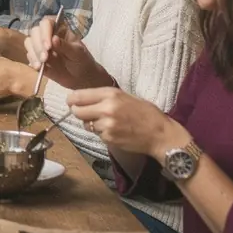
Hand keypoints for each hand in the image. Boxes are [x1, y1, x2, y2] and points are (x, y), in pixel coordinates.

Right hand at [25, 16, 107, 90]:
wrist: (81, 78)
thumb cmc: (82, 61)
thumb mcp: (78, 53)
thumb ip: (66, 46)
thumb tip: (54, 39)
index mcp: (59, 29)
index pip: (47, 23)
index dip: (45, 32)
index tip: (49, 46)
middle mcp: (47, 34)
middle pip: (35, 32)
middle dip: (38, 45)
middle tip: (45, 58)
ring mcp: (40, 45)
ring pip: (29, 42)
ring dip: (34, 53)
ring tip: (42, 64)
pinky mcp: (36, 57)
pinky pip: (29, 55)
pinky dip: (32, 61)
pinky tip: (39, 68)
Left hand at [66, 87, 181, 159]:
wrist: (160, 134)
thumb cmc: (145, 113)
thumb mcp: (125, 96)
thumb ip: (104, 97)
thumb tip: (83, 98)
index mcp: (110, 94)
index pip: (78, 96)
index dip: (72, 100)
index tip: (71, 102)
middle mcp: (106, 108)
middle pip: (77, 111)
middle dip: (78, 113)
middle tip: (85, 114)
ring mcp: (107, 125)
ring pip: (87, 124)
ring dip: (92, 124)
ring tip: (108, 123)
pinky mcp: (109, 138)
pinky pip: (97, 134)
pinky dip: (102, 133)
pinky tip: (115, 131)